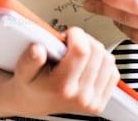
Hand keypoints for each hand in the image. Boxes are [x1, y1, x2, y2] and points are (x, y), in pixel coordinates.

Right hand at [4, 27, 119, 116]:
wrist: (33, 103)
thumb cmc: (30, 84)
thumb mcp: (23, 69)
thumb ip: (29, 58)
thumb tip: (37, 49)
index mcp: (62, 87)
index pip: (82, 51)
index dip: (77, 35)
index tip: (69, 34)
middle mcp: (80, 97)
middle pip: (98, 52)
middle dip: (85, 40)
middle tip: (72, 43)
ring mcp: (92, 102)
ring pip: (108, 60)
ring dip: (96, 51)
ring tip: (80, 52)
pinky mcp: (100, 103)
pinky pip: (114, 74)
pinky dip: (104, 64)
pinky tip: (90, 64)